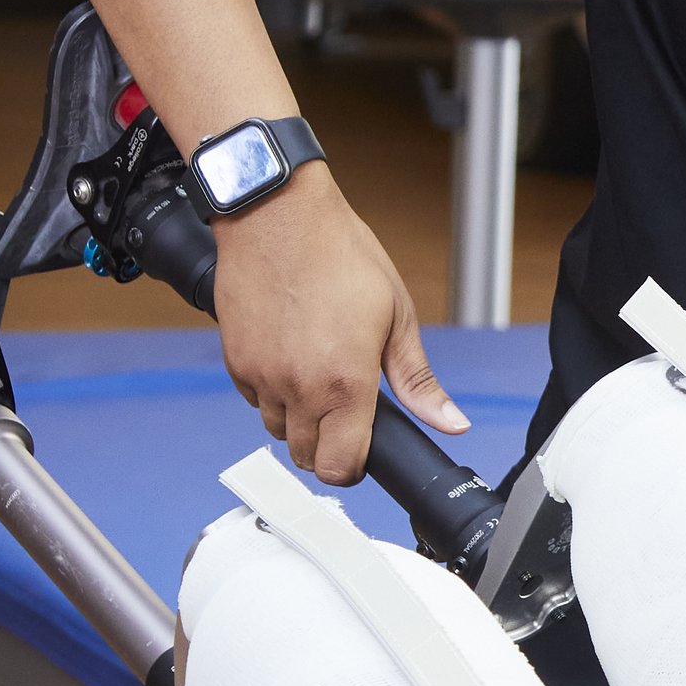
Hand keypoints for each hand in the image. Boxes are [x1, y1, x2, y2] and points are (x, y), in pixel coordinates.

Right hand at [212, 165, 467, 484]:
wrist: (277, 216)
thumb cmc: (339, 255)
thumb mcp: (397, 316)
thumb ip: (418, 380)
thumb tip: (449, 421)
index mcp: (345, 383)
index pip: (340, 466)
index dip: (354, 469)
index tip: (362, 454)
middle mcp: (298, 388)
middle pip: (307, 457)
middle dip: (327, 447)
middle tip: (345, 415)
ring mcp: (261, 376)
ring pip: (278, 430)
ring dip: (299, 420)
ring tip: (318, 380)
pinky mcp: (236, 361)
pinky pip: (254, 399)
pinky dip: (272, 394)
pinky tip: (291, 360)